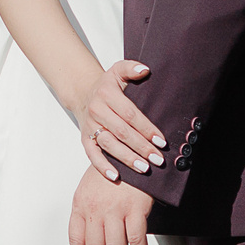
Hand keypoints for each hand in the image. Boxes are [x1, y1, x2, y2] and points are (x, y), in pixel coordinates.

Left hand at [68, 170, 154, 244]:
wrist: (129, 152)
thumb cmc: (111, 170)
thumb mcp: (89, 188)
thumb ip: (87, 213)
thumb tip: (90, 242)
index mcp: (80, 205)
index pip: (76, 242)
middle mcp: (95, 209)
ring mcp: (115, 210)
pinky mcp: (135, 209)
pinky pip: (137, 241)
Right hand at [79, 59, 166, 181]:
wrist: (83, 93)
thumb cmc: (107, 86)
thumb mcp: (117, 71)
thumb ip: (131, 68)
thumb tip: (145, 70)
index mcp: (107, 94)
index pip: (130, 114)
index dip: (147, 128)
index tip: (161, 141)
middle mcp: (97, 110)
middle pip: (122, 132)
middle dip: (141, 147)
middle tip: (158, 159)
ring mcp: (90, 126)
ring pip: (109, 144)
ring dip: (127, 158)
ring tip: (144, 168)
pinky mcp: (84, 139)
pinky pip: (92, 155)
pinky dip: (102, 167)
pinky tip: (116, 177)